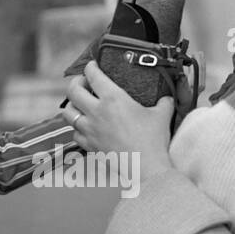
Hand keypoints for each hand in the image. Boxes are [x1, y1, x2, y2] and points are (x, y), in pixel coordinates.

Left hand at [64, 62, 173, 179]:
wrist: (146, 168)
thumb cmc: (153, 141)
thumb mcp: (162, 114)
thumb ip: (163, 102)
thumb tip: (167, 98)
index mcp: (113, 99)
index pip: (93, 75)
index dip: (90, 66)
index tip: (92, 65)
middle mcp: (96, 112)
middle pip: (72, 91)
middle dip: (75, 82)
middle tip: (83, 83)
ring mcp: (90, 130)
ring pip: (67, 113)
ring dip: (71, 105)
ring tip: (80, 104)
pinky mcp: (89, 145)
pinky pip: (75, 133)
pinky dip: (77, 128)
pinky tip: (85, 127)